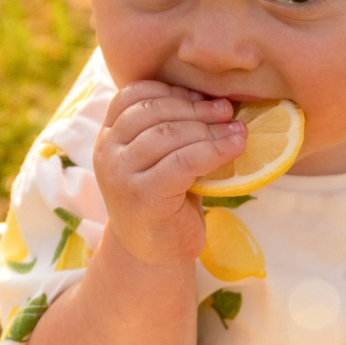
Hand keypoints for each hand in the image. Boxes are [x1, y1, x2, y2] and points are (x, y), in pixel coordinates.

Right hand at [90, 81, 247, 267]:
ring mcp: (120, 174)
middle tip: (228, 111)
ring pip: (170, 135)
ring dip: (210, 129)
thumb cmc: (164, 201)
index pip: (133, 95)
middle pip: (154, 111)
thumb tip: (214, 98)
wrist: (154, 254)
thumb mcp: (160, 159)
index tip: (201, 98)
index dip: (170, 91)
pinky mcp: (143, 195)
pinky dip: (215, 150)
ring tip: (238, 130)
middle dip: (196, 108)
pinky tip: (236, 148)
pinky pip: (184, 161)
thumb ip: (170, 129)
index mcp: (108, 136)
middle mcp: (107, 152)